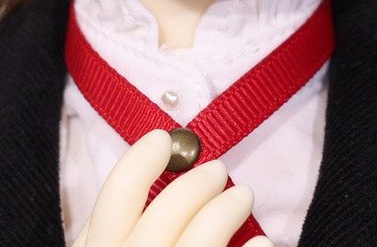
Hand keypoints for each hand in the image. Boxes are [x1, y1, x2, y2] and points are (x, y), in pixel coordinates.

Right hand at [71, 129, 273, 246]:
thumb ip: (116, 232)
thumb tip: (154, 174)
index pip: (114, 201)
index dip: (139, 162)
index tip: (163, 139)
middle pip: (162, 217)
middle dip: (195, 184)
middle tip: (219, 169)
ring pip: (199, 242)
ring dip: (226, 209)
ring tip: (243, 195)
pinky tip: (263, 244)